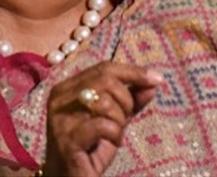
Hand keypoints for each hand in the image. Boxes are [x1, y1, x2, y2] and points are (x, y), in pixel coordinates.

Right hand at [43, 61, 162, 175]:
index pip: (104, 68)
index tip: (157, 79)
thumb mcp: (115, 119)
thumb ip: (131, 99)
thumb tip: (153, 82)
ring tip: (116, 132)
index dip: (132, 72)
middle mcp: (59, 98)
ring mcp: (60, 118)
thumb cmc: (91, 149)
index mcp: (68, 88)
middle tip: (126, 118)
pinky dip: (115, 134)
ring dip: (120, 119)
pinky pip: (102, 125)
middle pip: (105, 80)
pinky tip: (113, 142)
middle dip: (125, 99)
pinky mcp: (67, 139)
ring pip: (104, 102)